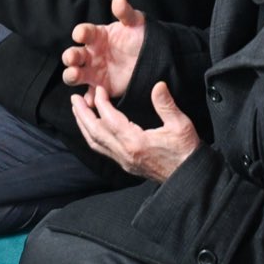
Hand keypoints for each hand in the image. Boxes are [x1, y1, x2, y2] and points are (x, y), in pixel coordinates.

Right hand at [61, 0, 145, 97]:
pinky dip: (89, 98)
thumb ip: (125, 11)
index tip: (80, 34)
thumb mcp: (135, 23)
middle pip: (73, 55)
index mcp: (97, 36)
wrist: (153, 58)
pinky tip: (91, 99)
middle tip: (71, 58)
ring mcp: (94, 71)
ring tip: (74, 75)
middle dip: (70, 56)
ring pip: (75, 74)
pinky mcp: (101, 87)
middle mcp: (91, 53)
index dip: (80, 32)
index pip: (84, 32)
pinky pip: (91, 94)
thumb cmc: (140, 37)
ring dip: (72, 75)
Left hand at [68, 81, 200, 183]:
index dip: (101, 103)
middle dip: (82, 115)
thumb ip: (166, 105)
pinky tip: (92, 129)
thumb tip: (158, 85)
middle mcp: (125, 153)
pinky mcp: (126, 165)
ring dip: (84, 126)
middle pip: (95, 133)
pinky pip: (102, 150)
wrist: (188, 177)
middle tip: (74, 99)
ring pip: (95, 143)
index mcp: (136, 142)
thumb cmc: (186, 152)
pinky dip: (93, 137)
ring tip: (78, 111)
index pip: (110, 120)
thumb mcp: (181, 125)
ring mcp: (124, 161)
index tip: (98, 89)